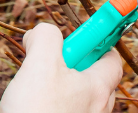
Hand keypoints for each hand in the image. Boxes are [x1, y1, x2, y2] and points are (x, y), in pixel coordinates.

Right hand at [0, 22, 121, 112]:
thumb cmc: (37, 112)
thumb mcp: (40, 63)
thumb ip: (46, 37)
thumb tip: (40, 33)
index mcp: (99, 88)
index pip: (111, 57)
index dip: (95, 41)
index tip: (80, 33)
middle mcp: (97, 109)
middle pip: (92, 77)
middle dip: (69, 65)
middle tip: (47, 62)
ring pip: (73, 97)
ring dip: (52, 88)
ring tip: (32, 90)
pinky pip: (61, 112)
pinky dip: (44, 106)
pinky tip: (26, 108)